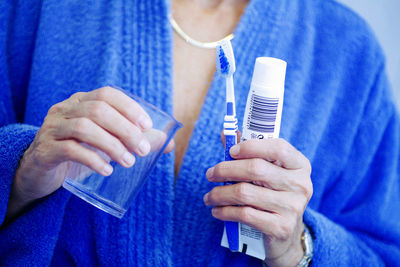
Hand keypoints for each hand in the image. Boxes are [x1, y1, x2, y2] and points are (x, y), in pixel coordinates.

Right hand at [7, 86, 173, 219]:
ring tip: (129, 162)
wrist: (38, 171)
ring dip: (112, 145)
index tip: (147, 125)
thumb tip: (167, 143)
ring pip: (84, 128)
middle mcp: (65, 110)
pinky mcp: (45, 151)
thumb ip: (133, 140)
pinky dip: (92, 160)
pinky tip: (107, 171)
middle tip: (143, 150)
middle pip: (98, 110)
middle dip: (126, 130)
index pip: (106, 94)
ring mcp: (52, 129)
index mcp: (80, 102)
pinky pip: (69, 150)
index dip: (129, 107)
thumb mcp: (104, 142)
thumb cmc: (78, 152)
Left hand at [203, 138, 312, 266]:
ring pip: (245, 192)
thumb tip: (226, 133)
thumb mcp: (266, 172)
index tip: (231, 151)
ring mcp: (293, 207)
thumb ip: (248, 152)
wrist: (285, 234)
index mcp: (300, 165)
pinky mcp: (281, 227)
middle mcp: (301, 184)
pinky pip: (244, 214)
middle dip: (226, 170)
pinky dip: (225, 211)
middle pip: (255, 169)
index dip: (251, 146)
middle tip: (210, 174)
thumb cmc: (271, 194)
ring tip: (209, 196)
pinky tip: (217, 211)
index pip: (278, 147)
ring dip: (219, 193)